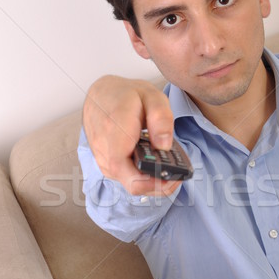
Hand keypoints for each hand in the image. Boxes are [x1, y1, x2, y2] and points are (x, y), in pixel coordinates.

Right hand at [82, 75, 179, 195]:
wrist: (100, 95)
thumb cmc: (125, 95)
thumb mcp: (151, 95)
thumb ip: (161, 118)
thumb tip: (164, 145)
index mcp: (116, 134)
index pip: (129, 174)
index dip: (153, 184)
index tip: (173, 178)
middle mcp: (105, 152)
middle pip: (134, 184)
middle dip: (159, 183)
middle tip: (178, 172)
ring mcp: (104, 161)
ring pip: (131, 183)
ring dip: (152, 180)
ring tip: (169, 165)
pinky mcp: (106, 164)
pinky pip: (127, 177)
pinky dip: (143, 175)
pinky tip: (154, 164)